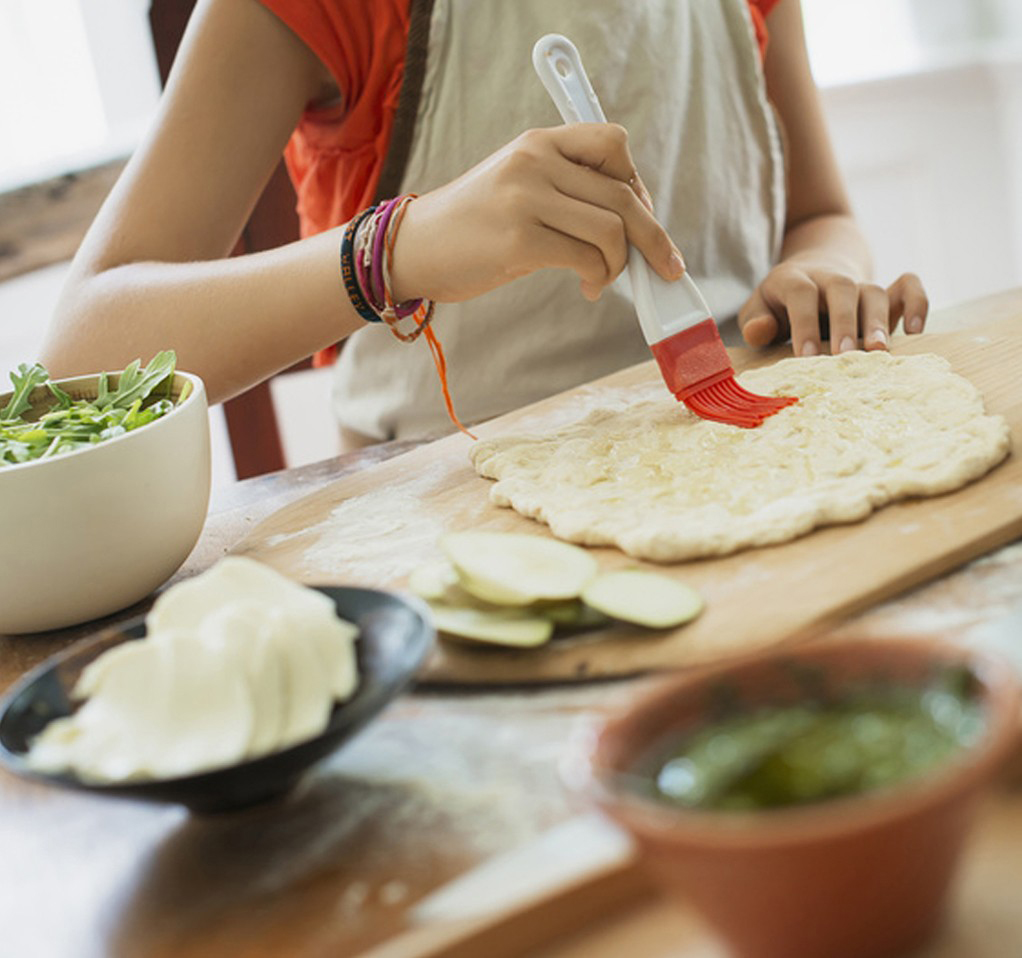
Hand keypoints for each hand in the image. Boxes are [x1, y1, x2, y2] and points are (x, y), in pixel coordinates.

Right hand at [390, 124, 684, 303]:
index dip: (638, 183)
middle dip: (653, 237)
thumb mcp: (517, 185)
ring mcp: (525, 199)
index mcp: (537, 142)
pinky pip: (587, 259)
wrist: (413, 249)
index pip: (612, 142)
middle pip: (624, 195)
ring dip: (622, 264)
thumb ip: (566, 189)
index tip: (641, 218)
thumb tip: (629, 222)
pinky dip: (599, 278)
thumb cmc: (471, 226)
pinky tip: (588, 287)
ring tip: (604, 279)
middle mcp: (534, 162)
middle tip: (663, 265)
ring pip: (612, 230)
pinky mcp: (519, 241)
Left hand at [738, 264, 928, 356]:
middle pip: (841, 289)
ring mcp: (858, 284)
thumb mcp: (758, 310)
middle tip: (845, 355)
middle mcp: (829, 278)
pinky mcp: (884, 293)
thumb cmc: (778, 306)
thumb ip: (756, 322)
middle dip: (844, 322)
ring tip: (878, 352)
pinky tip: (916, 330)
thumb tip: (759, 331)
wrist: (810, 275)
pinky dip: (917, 302)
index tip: (807, 357)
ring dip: (877, 321)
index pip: (801, 294)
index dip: (804, 323)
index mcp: (793, 280)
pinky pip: (907, 286)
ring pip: (873, 292)